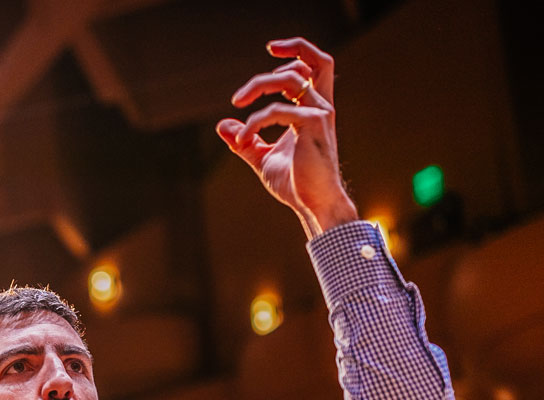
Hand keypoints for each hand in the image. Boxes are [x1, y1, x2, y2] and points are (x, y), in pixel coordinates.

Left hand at [216, 37, 357, 238]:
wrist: (313, 204)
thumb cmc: (295, 182)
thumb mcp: (263, 157)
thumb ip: (245, 139)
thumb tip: (222, 125)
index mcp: (314, 108)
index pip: (316, 65)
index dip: (297, 50)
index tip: (271, 50)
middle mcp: (321, 106)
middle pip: (311, 62)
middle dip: (274, 66)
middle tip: (238, 97)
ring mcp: (319, 115)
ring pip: (292, 79)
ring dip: (258, 87)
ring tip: (236, 107)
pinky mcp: (312, 126)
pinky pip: (277, 110)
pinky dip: (254, 122)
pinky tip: (242, 140)